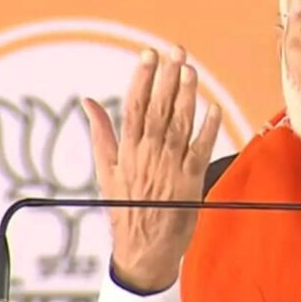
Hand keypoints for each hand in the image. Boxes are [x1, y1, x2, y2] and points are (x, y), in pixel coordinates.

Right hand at [82, 46, 221, 291]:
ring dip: (186, 96)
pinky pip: (200, 150)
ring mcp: (170, 167)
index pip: (134, 106)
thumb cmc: (126, 207)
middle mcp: (148, 155)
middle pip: (158, 109)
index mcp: (127, 150)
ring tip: (190, 70)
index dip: (142, 78)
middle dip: (167, 78)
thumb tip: (88, 102)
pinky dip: (206, 128)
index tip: (148, 54)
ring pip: (179, 124)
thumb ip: (101, 133)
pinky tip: (212, 108)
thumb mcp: (107, 170)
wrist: (143, 250)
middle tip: (175, 51)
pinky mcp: (190, 181)